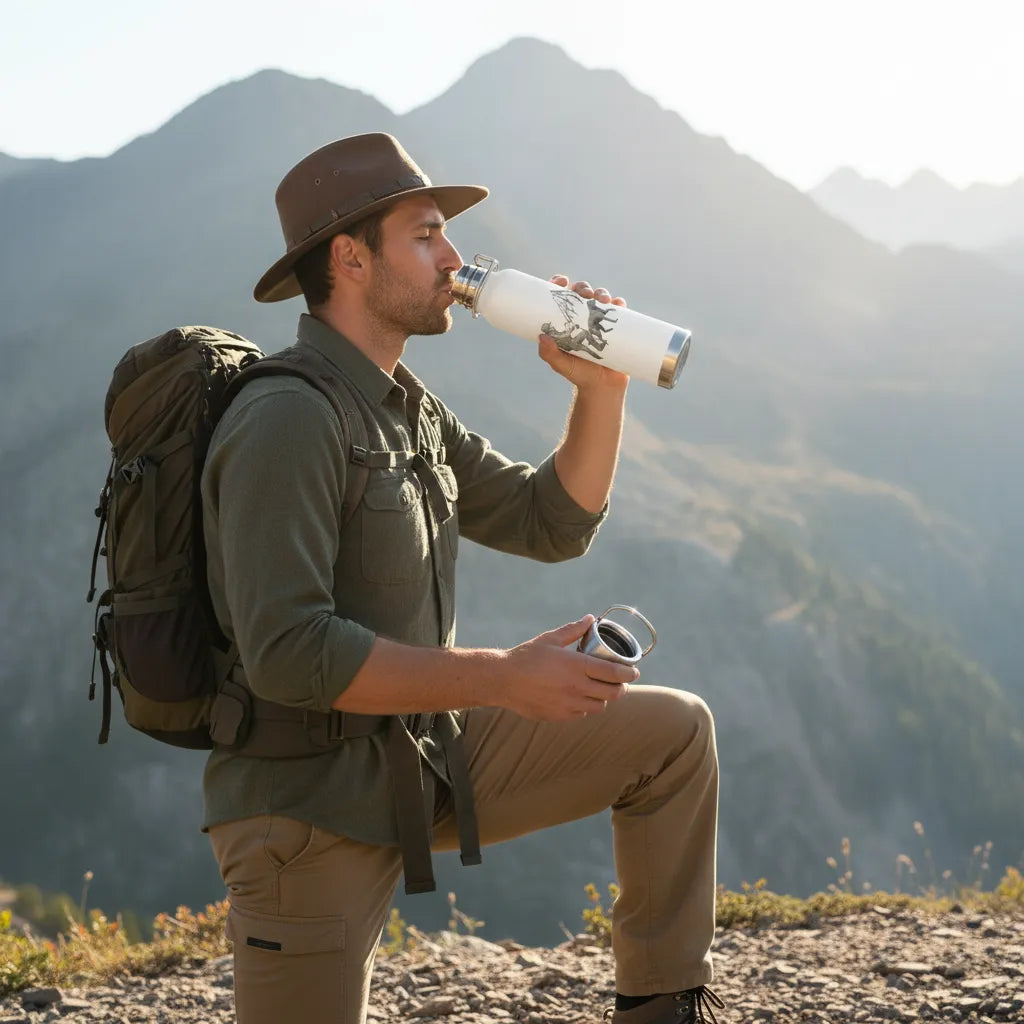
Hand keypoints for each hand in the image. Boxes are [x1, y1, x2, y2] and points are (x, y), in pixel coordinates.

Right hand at [496, 615, 636, 721]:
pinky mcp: (560, 716)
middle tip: (621, 682)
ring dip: (605, 698)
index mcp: (576, 666)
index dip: (629, 673)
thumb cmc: (526, 656)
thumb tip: (591, 619)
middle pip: (613, 693)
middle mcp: (576, 687)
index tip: (634, 671)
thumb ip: (573, 630)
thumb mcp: (550, 639)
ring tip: (601, 689)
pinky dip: (587, 706)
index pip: (614, 673)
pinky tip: (581, 697)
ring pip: (600, 706)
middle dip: (621, 687)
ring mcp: (569, 704)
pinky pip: (583, 714)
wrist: (503, 681)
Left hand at [538, 276, 629, 391]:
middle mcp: (583, 317)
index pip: (560, 297)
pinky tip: (618, 303)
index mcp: (566, 321)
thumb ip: (549, 354)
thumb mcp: (561, 364)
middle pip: (582, 292)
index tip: (561, 281)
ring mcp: (601, 321)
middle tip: (584, 292)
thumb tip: (542, 337)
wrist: (602, 387)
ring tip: (602, 300)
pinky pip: (619, 310)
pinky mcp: (618, 327)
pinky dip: (619, 303)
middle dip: (583, 287)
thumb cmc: (578, 374)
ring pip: (601, 298)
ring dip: (601, 292)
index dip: (559, 284)